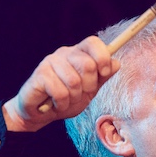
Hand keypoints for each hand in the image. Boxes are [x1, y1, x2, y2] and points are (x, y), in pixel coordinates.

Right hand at [2, 35, 119, 131]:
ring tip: (66, 100)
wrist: (39, 114)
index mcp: (78, 53)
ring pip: (74, 82)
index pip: (93, 42)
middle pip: (87, 64)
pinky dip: (61, 104)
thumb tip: (116, 63)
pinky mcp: (39, 75)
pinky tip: (55, 104)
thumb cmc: (65, 99)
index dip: (102, 57)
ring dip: (73, 98)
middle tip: (79, 94)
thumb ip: (102, 77)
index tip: (103, 74)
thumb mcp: (89, 90)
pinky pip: (60, 92)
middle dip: (88, 86)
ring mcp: (50, 62)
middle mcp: (64, 53)